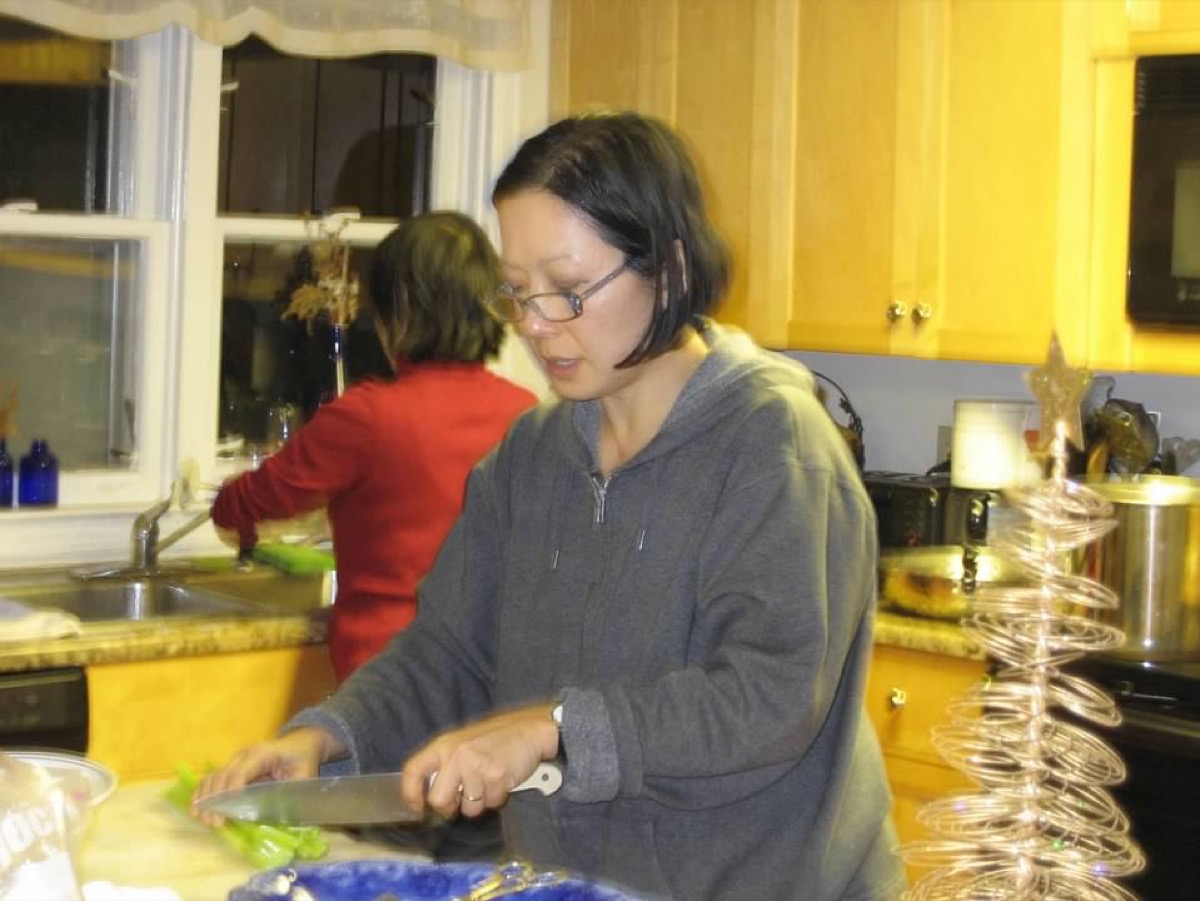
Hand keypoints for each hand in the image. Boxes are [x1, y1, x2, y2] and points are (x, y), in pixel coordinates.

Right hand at [191, 726, 342, 826]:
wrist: (301, 743)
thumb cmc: (303, 759)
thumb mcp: (305, 775)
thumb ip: (294, 793)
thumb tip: (284, 816)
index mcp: (263, 754)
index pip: (241, 772)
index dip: (232, 790)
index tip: (226, 812)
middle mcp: (245, 755)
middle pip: (223, 776)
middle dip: (216, 800)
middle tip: (215, 823)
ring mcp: (236, 761)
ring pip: (213, 777)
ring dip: (205, 798)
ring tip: (202, 819)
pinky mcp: (232, 768)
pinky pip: (212, 779)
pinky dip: (202, 794)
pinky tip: (195, 809)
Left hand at [401, 703, 558, 819]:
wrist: (531, 730)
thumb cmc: (498, 738)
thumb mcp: (464, 743)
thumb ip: (447, 765)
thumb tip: (432, 797)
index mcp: (444, 744)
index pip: (413, 770)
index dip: (410, 793)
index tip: (417, 808)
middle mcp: (456, 755)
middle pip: (438, 800)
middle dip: (451, 807)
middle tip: (465, 798)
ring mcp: (476, 766)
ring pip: (468, 807)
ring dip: (480, 802)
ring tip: (490, 781)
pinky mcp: (496, 776)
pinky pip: (491, 803)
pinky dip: (498, 797)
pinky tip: (504, 779)